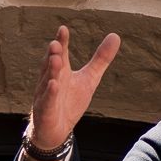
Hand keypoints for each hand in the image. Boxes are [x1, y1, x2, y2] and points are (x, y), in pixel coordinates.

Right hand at [27, 25, 120, 160]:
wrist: (56, 131)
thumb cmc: (69, 102)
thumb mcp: (89, 79)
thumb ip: (100, 59)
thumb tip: (115, 35)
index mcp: (61, 71)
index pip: (61, 54)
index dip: (62, 42)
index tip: (63, 29)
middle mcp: (51, 80)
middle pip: (51, 65)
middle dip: (53, 54)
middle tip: (56, 42)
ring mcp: (46, 96)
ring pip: (47, 81)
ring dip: (50, 70)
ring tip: (56, 59)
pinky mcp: (45, 112)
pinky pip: (47, 102)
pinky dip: (50, 93)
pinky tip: (53, 84)